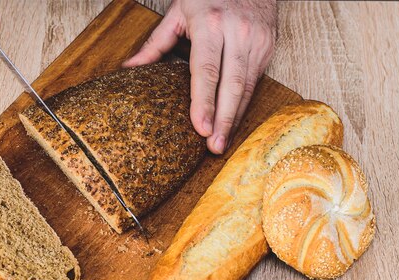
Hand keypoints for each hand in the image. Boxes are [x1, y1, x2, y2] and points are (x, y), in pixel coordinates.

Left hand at [124, 0, 276, 153]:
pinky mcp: (268, 46)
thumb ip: (156, 43)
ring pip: (246, 87)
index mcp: (210, 24)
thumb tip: (130, 68)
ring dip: (234, 118)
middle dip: (222, 120)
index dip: (204, 103)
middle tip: (214, 147)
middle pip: (230, 86)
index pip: (206, 72)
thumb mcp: (178, 12)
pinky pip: (255, 81)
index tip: (200, 129)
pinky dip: (244, 104)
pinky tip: (234, 122)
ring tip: (222, 143)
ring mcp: (257, 40)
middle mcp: (237, 33)